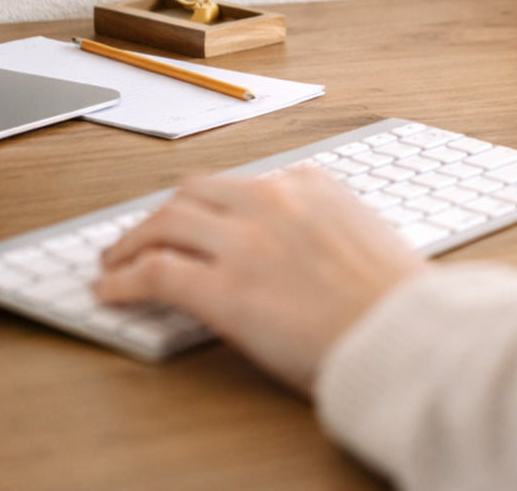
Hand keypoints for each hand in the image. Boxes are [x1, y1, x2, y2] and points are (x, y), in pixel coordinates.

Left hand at [94, 167, 422, 394]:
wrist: (405, 334)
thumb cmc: (396, 299)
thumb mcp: (365, 235)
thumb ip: (325, 225)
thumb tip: (297, 246)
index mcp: (311, 183)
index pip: (243, 184)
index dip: (211, 206)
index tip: (199, 220)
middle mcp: (273, 199)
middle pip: (195, 191)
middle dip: (165, 212)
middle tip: (147, 233)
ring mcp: (245, 241)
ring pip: (166, 221)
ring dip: (133, 239)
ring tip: (116, 259)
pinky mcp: (224, 290)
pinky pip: (157, 274)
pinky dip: (125, 278)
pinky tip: (111, 290)